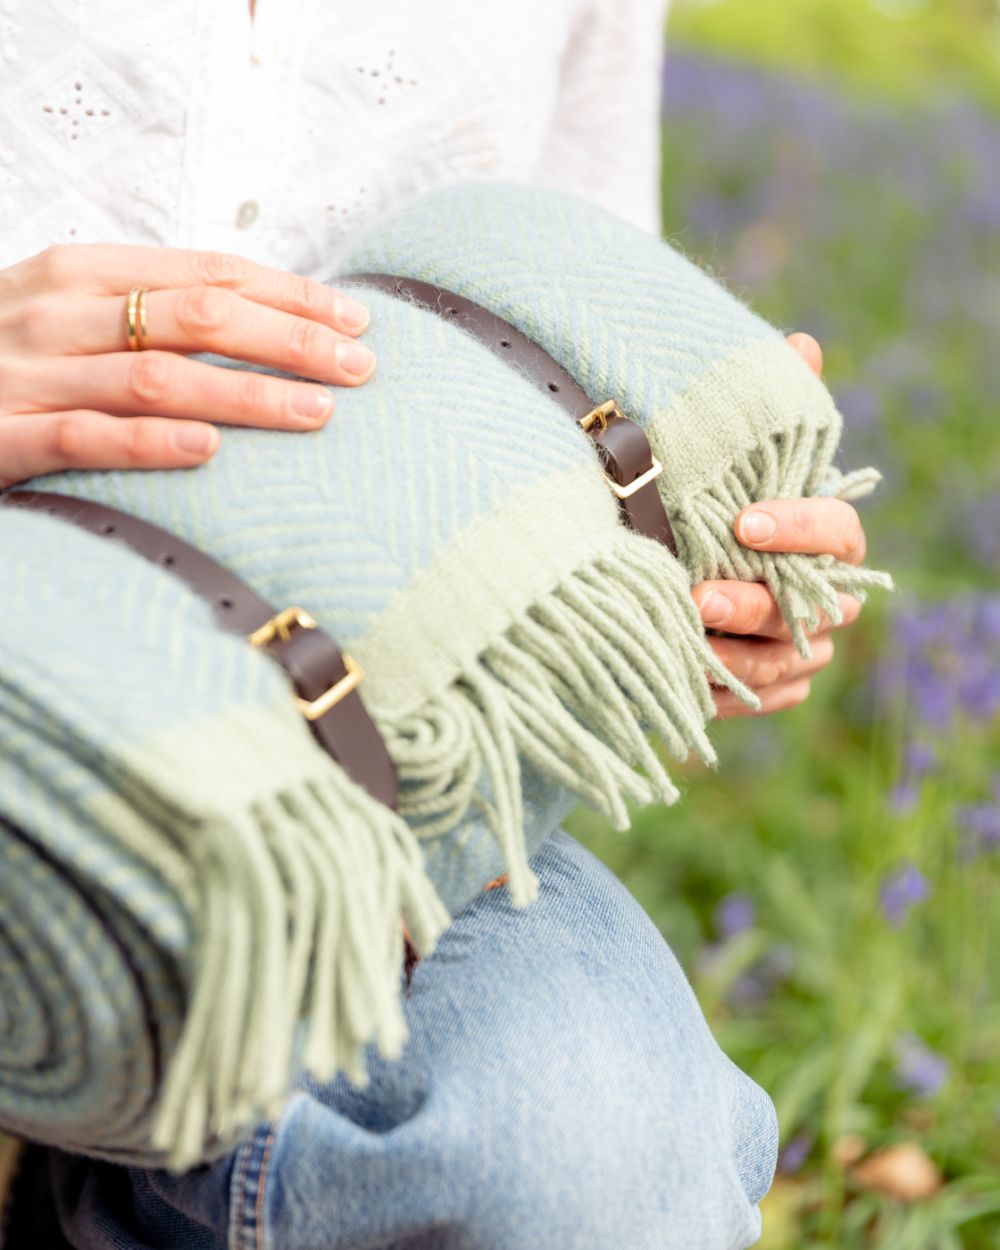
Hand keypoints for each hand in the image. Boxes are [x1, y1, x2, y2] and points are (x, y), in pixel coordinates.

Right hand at [0, 244, 374, 485]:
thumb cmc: (7, 359)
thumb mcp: (69, 314)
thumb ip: (146, 311)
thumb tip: (260, 323)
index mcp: (79, 271)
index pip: (204, 272)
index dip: (286, 294)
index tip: (353, 319)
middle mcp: (56, 311)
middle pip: (196, 315)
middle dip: (287, 339)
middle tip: (359, 367)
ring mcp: (27, 374)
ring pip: (154, 374)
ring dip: (244, 392)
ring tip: (316, 412)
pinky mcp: (1, 437)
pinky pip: (85, 437)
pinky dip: (150, 441)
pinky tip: (209, 449)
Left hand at [691, 332, 867, 718]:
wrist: (675, 571)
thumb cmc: (711, 506)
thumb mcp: (727, 458)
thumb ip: (765, 412)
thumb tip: (803, 344)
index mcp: (826, 537)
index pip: (840, 534)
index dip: (801, 528)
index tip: (744, 521)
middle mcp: (826, 595)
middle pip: (810, 607)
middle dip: (753, 603)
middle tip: (698, 595)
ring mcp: (804, 647)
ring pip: (783, 660)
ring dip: (732, 653)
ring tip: (679, 640)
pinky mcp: (777, 689)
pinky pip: (762, 700)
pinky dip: (722, 692)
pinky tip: (680, 677)